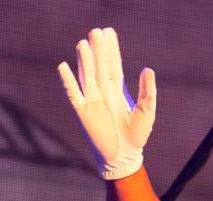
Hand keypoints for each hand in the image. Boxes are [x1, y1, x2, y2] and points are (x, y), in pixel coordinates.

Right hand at [58, 27, 156, 179]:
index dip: (111, 49)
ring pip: (87, 76)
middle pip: (99, 66)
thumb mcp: (146, 111)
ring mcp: (92, 101)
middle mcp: (103, 93)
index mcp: (117, 91)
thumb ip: (147, 91)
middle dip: (98, 49)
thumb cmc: (136, 136)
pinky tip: (63, 66)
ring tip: (83, 43)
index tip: (109, 32)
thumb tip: (148, 69)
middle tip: (95, 31)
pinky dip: (68, 81)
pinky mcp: (83, 113)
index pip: (113, 65)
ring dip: (85, 60)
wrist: (124, 157)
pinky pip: (73, 94)